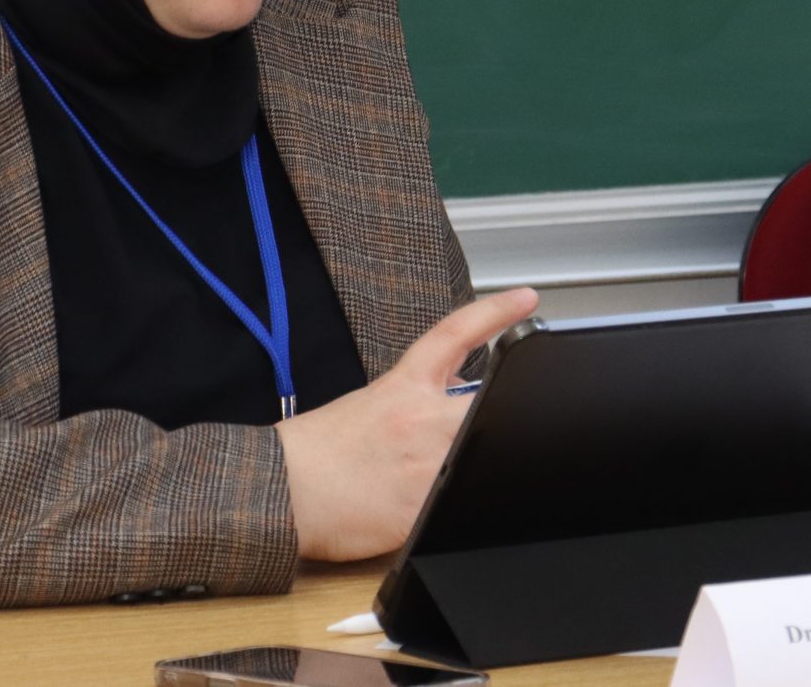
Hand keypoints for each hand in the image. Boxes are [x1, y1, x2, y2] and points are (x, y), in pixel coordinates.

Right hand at [273, 286, 538, 560]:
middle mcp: (421, 420)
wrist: (284, 492)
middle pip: (489, 404)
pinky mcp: (424, 509)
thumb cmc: (316, 451)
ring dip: (475, 465)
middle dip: (501, 414)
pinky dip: (454, 507)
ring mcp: (427, 465)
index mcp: (403, 388)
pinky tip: (423, 511)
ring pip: (482, 457)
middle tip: (499, 424)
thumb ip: (415, 399)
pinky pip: (460, 505)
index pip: (456, 335)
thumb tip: (452, 401)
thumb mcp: (368, 404)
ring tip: (429, 477)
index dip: (496, 312)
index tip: (525, 298)